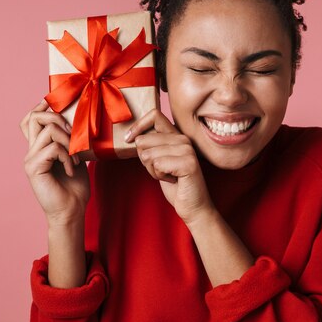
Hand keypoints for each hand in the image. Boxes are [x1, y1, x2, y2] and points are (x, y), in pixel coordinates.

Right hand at [20, 100, 89, 223]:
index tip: (55, 102)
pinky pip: (53, 148)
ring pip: (49, 130)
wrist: (72, 211)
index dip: (41, 107)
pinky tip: (72, 169)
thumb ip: (71, 139)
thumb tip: (78, 118)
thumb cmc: (75, 186)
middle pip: (35, 117)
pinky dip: (68, 156)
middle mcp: (31, 151)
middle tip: (75, 136)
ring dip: (69, 141)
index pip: (30, 119)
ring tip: (76, 159)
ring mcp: (30, 159)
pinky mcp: (33, 168)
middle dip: (59, 118)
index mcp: (39, 147)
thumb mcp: (76, 156)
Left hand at [125, 109, 213, 223]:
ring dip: (152, 170)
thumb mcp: (159, 161)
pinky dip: (159, 176)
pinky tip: (173, 180)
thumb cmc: (175, 184)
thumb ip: (150, 146)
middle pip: (144, 140)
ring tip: (167, 175)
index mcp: (176, 135)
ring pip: (148, 154)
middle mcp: (183, 138)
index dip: (137, 125)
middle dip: (145, 160)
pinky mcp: (188, 162)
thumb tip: (131, 136)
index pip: (154, 115)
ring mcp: (187, 149)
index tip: (128, 139)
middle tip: (161, 169)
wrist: (194, 206)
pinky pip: (157, 164)